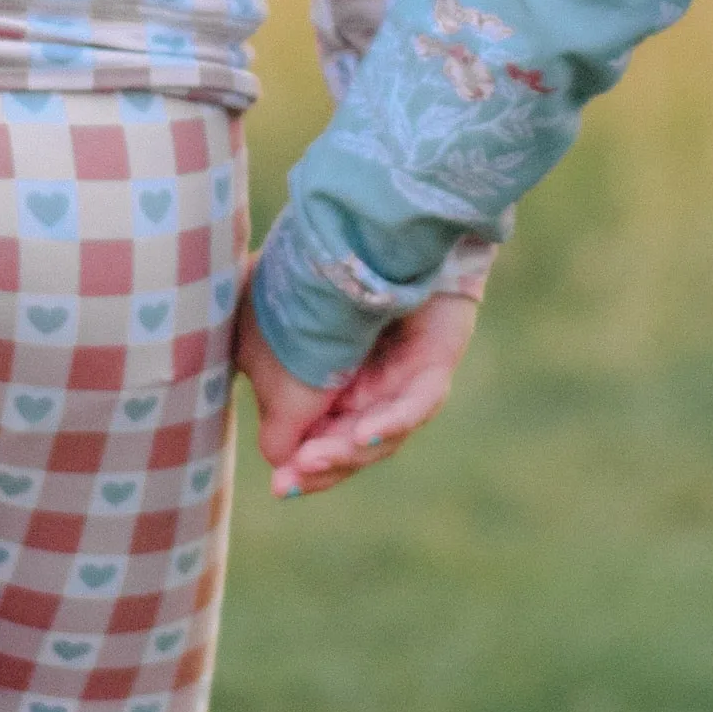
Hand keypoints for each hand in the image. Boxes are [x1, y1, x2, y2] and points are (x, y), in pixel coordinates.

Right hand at [236, 284, 477, 501]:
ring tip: (315, 458)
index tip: (282, 487)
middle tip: (292, 480)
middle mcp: (368, 385)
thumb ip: (282, 415)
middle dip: (322, 465)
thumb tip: (280, 462)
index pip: (322, 441)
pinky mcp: (433, 362)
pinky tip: (366, 436)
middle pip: (352, 443)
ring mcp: (402, 375)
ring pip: (382, 431)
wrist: (358, 224)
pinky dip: (389, 421)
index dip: (304, 469)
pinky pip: (415, 402)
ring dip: (345, 449)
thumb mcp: (279, 357)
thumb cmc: (307, 286)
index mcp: (330, 386)